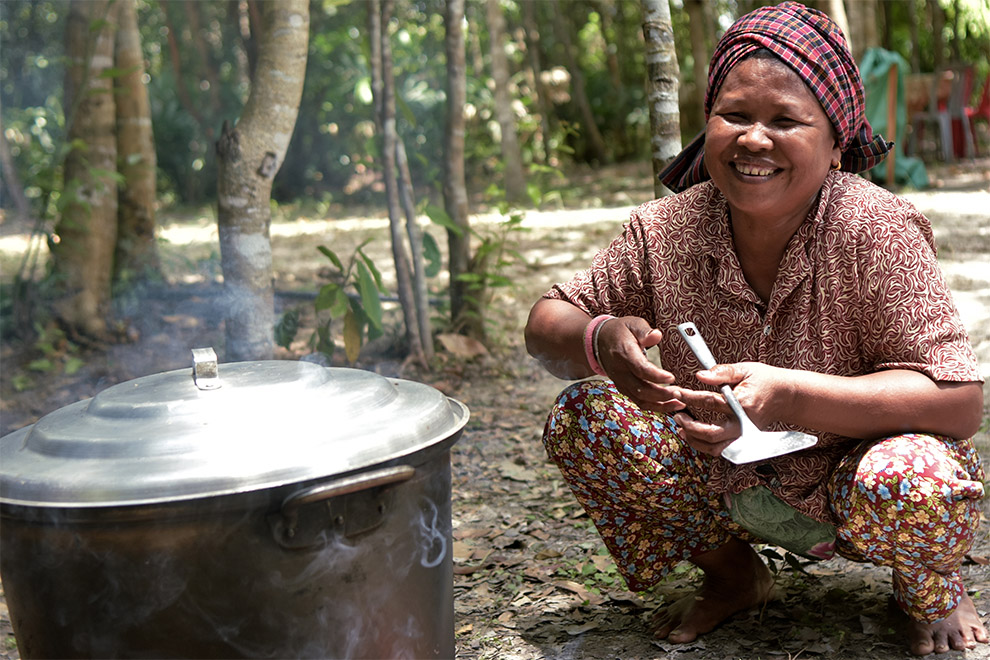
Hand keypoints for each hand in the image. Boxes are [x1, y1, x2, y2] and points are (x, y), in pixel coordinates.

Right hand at [595, 316, 684, 412]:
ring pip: (640, 400)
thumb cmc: (619, 332)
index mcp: (624, 354)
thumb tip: (656, 335)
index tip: (672, 377)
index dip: (656, 375)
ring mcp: (621, 382)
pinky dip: (655, 407)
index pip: (640, 369)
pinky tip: (670, 404)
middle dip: (662, 394)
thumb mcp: (632, 323)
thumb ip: (644, 330)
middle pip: (641, 389)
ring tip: (679, 402)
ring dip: (661, 404)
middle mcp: (621, 371)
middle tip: (680, 393)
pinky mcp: (624, 388)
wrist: (599, 341)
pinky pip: (639, 402)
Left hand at [672, 362, 791, 456]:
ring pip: (715, 448)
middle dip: (689, 426)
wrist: (785, 397)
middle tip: (677, 415)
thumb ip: (722, 372)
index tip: (675, 392)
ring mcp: (743, 435)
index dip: (689, 397)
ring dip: (694, 440)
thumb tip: (700, 375)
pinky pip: (720, 449)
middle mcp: (743, 423)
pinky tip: (691, 435)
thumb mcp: (745, 369)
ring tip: (680, 427)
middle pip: (711, 433)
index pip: (710, 402)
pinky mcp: (742, 440)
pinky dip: (703, 445)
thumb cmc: (764, 381)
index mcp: (742, 404)